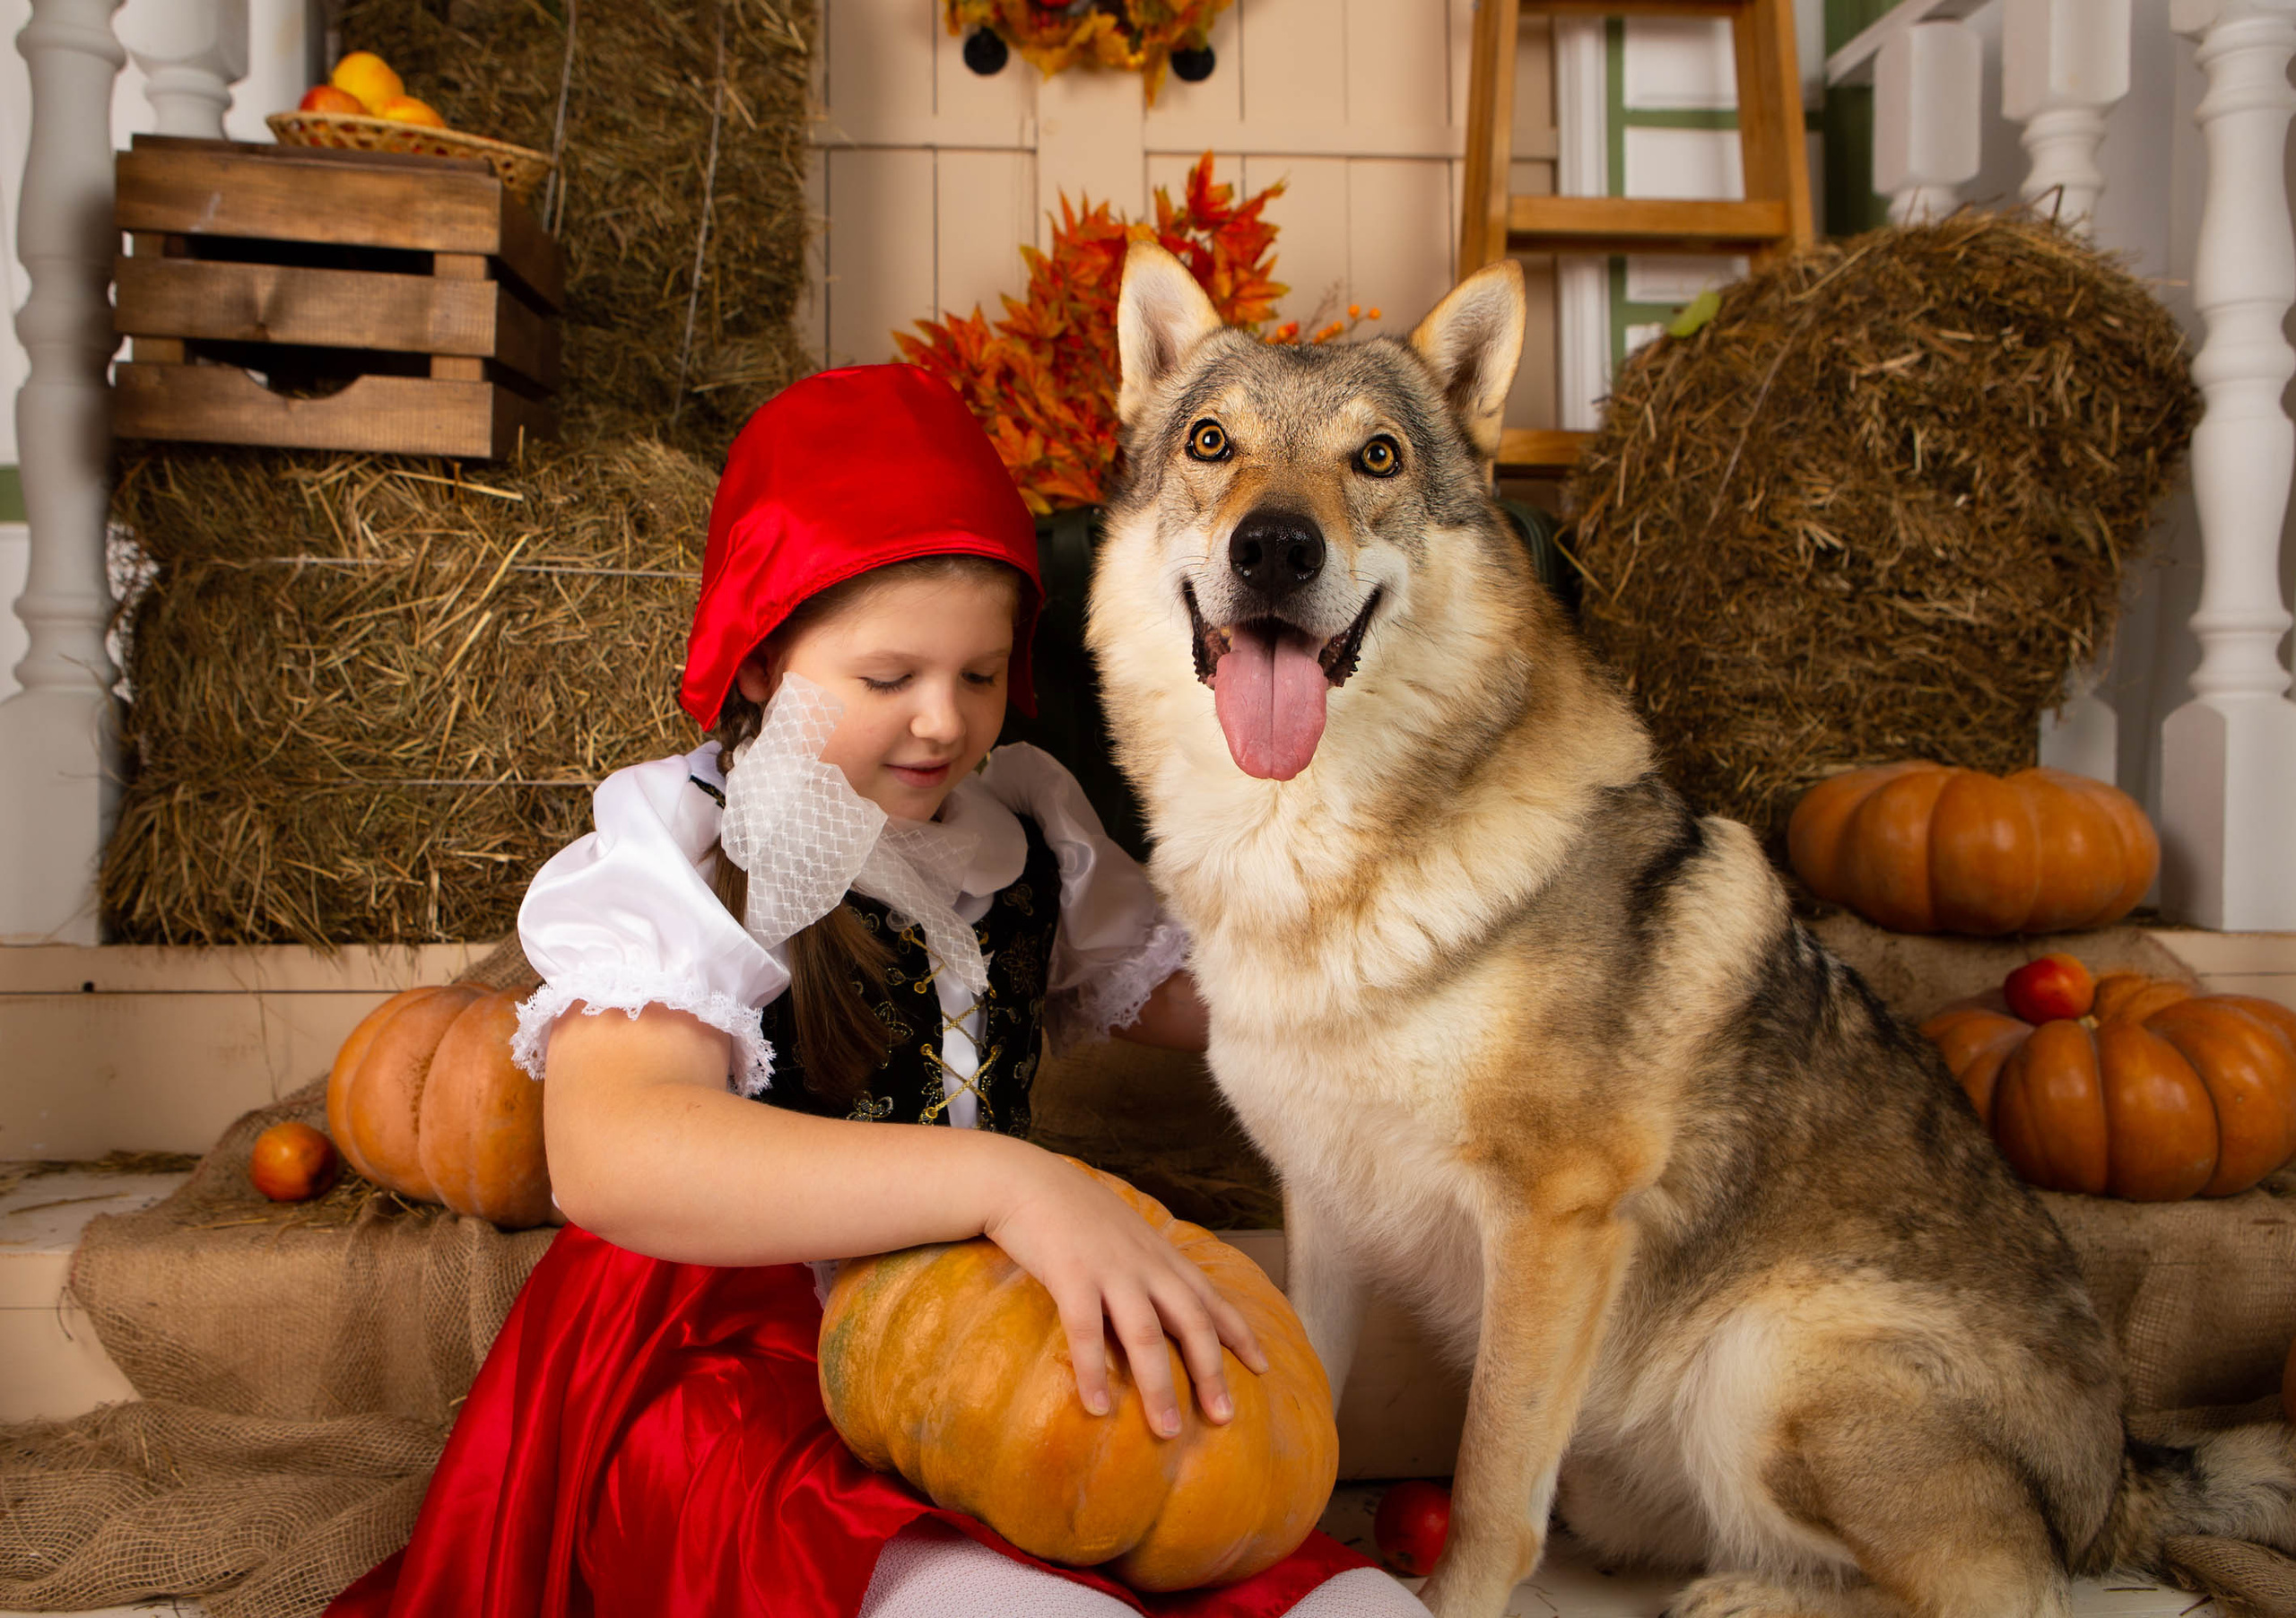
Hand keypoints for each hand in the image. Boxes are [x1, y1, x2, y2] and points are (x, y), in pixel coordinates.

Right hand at [984, 1152, 1268, 1437]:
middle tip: (1225, 1417)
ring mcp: (1111, 1270)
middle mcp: (1146, 1264)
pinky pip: (1086, 1331)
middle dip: (1211, 1372)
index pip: (1212, 1298)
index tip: (1263, 1367)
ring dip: (1160, 1385)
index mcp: (1161, 1257)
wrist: (1028, 1180)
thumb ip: (1149, 1264)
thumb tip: (1166, 1302)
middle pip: (1191, 1322)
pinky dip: (1094, 1371)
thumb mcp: (1127, 1234)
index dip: (1239, 1333)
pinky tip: (1098, 1407)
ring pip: (1146, 1334)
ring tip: (1168, 1429)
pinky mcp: (1071, 1275)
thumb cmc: (1076, 1213)